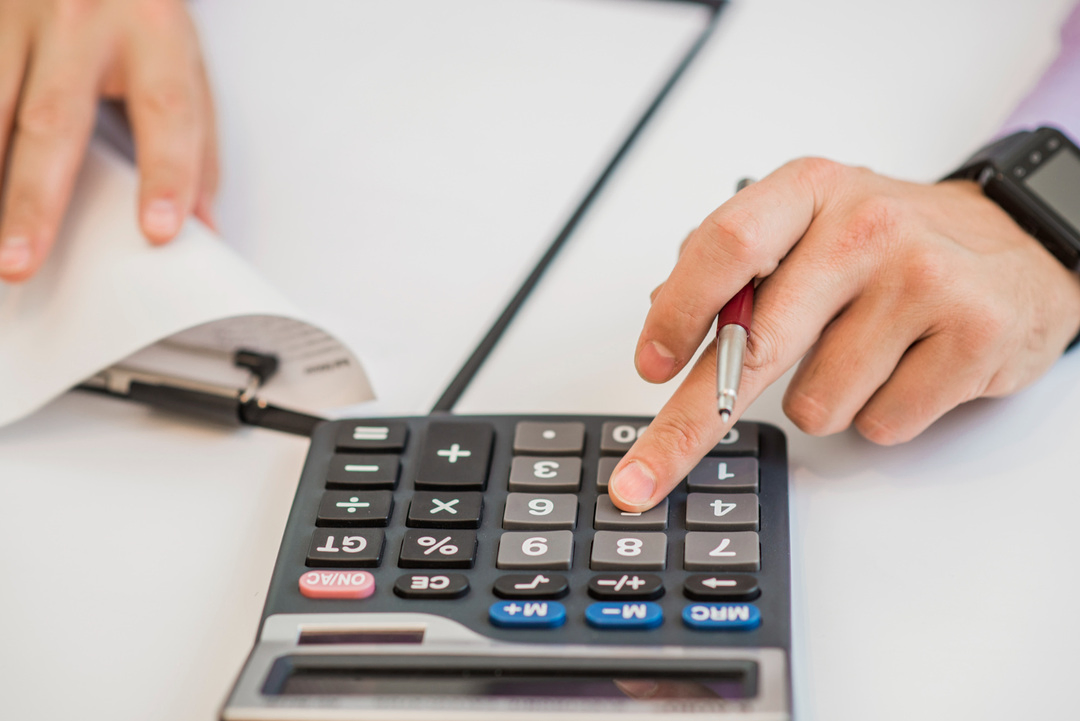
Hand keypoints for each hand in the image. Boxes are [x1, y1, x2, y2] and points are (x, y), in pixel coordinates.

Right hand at [0, 0, 215, 281]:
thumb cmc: (139, 9)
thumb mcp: (184, 59)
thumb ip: (196, 142)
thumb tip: (204, 226)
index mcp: (153, 31)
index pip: (166, 113)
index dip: (167, 175)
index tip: (160, 232)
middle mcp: (81, 19)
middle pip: (55, 122)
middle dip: (36, 199)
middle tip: (24, 262)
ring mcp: (15, 13)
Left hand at [609, 158, 1079, 510]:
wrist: (1018, 243)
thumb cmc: (894, 241)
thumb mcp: (809, 221)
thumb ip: (735, 265)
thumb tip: (663, 316)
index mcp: (809, 191)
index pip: (725, 248)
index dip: (678, 315)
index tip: (651, 367)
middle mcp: (864, 228)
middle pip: (758, 344)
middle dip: (689, 426)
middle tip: (646, 475)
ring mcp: (924, 281)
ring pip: (815, 404)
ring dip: (822, 400)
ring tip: (866, 352)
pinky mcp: (973, 337)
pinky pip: (879, 423)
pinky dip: (879, 413)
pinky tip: (908, 367)